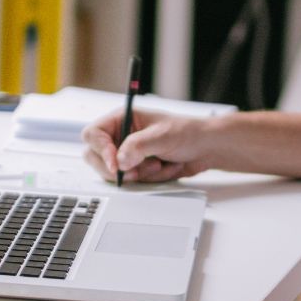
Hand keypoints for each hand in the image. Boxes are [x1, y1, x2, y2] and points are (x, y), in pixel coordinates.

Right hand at [81, 109, 212, 183]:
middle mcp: (121, 136)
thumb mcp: (161, 136)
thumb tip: (119, 161)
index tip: (116, 165)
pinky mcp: (137, 168)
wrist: (207, 149)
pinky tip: (164, 169)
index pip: (94, 134)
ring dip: (139, 174)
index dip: (100, 150)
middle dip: (118, 169)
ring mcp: (128, 154)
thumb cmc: (188, 132)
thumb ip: (137, 147)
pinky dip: (149, 180)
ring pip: (115, 173)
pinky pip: (131, 182)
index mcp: (122, 119)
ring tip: (160, 165)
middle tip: (137, 172)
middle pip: (96, 157)